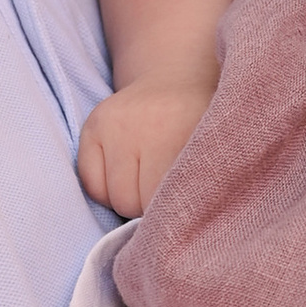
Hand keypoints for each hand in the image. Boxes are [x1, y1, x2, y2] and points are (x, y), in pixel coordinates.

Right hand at [76, 81, 212, 218]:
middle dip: (148, 206)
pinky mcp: (92, 126)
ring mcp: (113, 124)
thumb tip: (184, 228)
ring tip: (145, 182)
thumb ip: (200, 185)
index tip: (183, 204)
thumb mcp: (214, 150)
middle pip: (132, 203)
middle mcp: (142, 126)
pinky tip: (125, 175)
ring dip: (129, 199)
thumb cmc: (200, 124)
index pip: (162, 202)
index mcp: (180, 134)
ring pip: (111, 197)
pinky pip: (90, 183)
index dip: (172, 211)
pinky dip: (106, 189)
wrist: (176, 78)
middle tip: (163, 190)